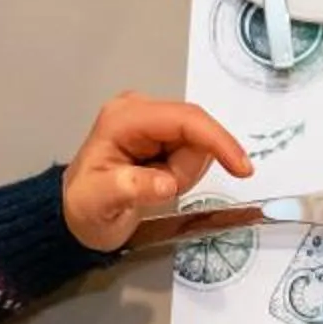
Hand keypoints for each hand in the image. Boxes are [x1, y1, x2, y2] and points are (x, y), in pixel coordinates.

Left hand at [61, 94, 252, 250]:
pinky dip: (184, 172)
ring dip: (184, 173)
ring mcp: (153, 120)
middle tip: (157, 191)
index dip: (217, 141)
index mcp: (124, 118)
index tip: (242, 169)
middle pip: (196, 134)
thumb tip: (166, 182)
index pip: (184, 119)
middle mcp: (140, 110)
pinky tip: (159, 180)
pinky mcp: (164, 132)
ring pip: (199, 145)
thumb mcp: (98, 203)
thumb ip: (130, 189)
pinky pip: (195, 152)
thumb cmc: (86, 208)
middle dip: (186, 169)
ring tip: (153, 187)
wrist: (80, 214)